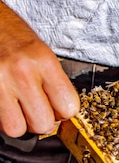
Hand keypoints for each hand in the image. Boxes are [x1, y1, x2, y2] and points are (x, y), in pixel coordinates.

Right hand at [0, 1, 78, 136]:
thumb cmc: (9, 33)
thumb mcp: (40, 51)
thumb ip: (52, 81)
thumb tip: (62, 111)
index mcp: (43, 61)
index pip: (68, 107)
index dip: (64, 112)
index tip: (58, 107)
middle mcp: (22, 73)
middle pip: (43, 124)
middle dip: (40, 121)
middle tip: (35, 109)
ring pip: (17, 129)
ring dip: (18, 123)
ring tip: (16, 108)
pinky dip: (1, 117)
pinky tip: (4, 102)